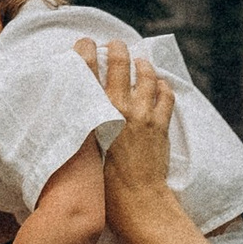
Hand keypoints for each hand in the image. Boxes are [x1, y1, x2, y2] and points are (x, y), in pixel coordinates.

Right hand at [74, 36, 174, 225]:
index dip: (85, 51)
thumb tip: (75, 112)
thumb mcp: (82, 149)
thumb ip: (80, 127)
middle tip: (115, 45)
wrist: (134, 200)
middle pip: (119, 64)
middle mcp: (119, 107)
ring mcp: (143, 115)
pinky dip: (163, 87)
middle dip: (117, 49)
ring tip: (140, 62)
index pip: (87, 70)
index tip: (84, 43)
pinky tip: (160, 85)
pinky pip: (166, 96)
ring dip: (143, 65)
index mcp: (94, 112)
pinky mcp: (160, 125)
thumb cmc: (102, 182)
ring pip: (146, 76)